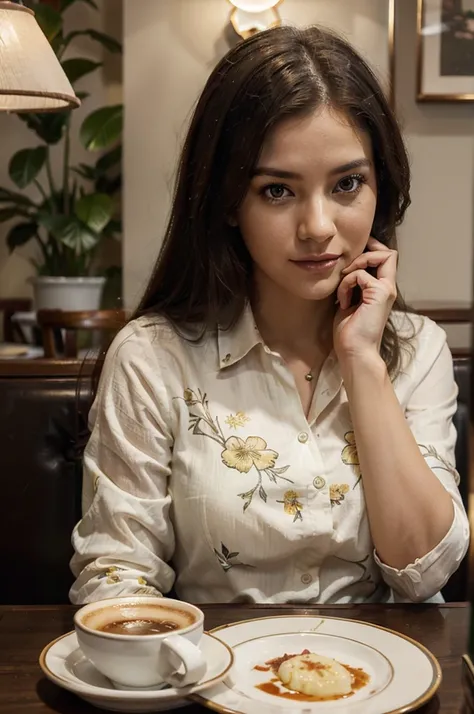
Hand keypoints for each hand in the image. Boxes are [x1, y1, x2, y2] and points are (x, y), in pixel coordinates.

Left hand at [333, 237, 396, 364]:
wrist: (354, 351)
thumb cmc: (349, 332)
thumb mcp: (349, 301)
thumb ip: (352, 285)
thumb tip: (342, 270)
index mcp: (381, 290)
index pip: (386, 259)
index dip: (372, 250)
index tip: (352, 257)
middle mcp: (388, 288)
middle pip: (389, 253)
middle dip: (367, 250)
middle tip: (347, 266)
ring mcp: (386, 290)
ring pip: (381, 256)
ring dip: (355, 266)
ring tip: (343, 285)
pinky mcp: (379, 294)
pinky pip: (360, 274)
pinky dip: (346, 283)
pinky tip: (343, 301)